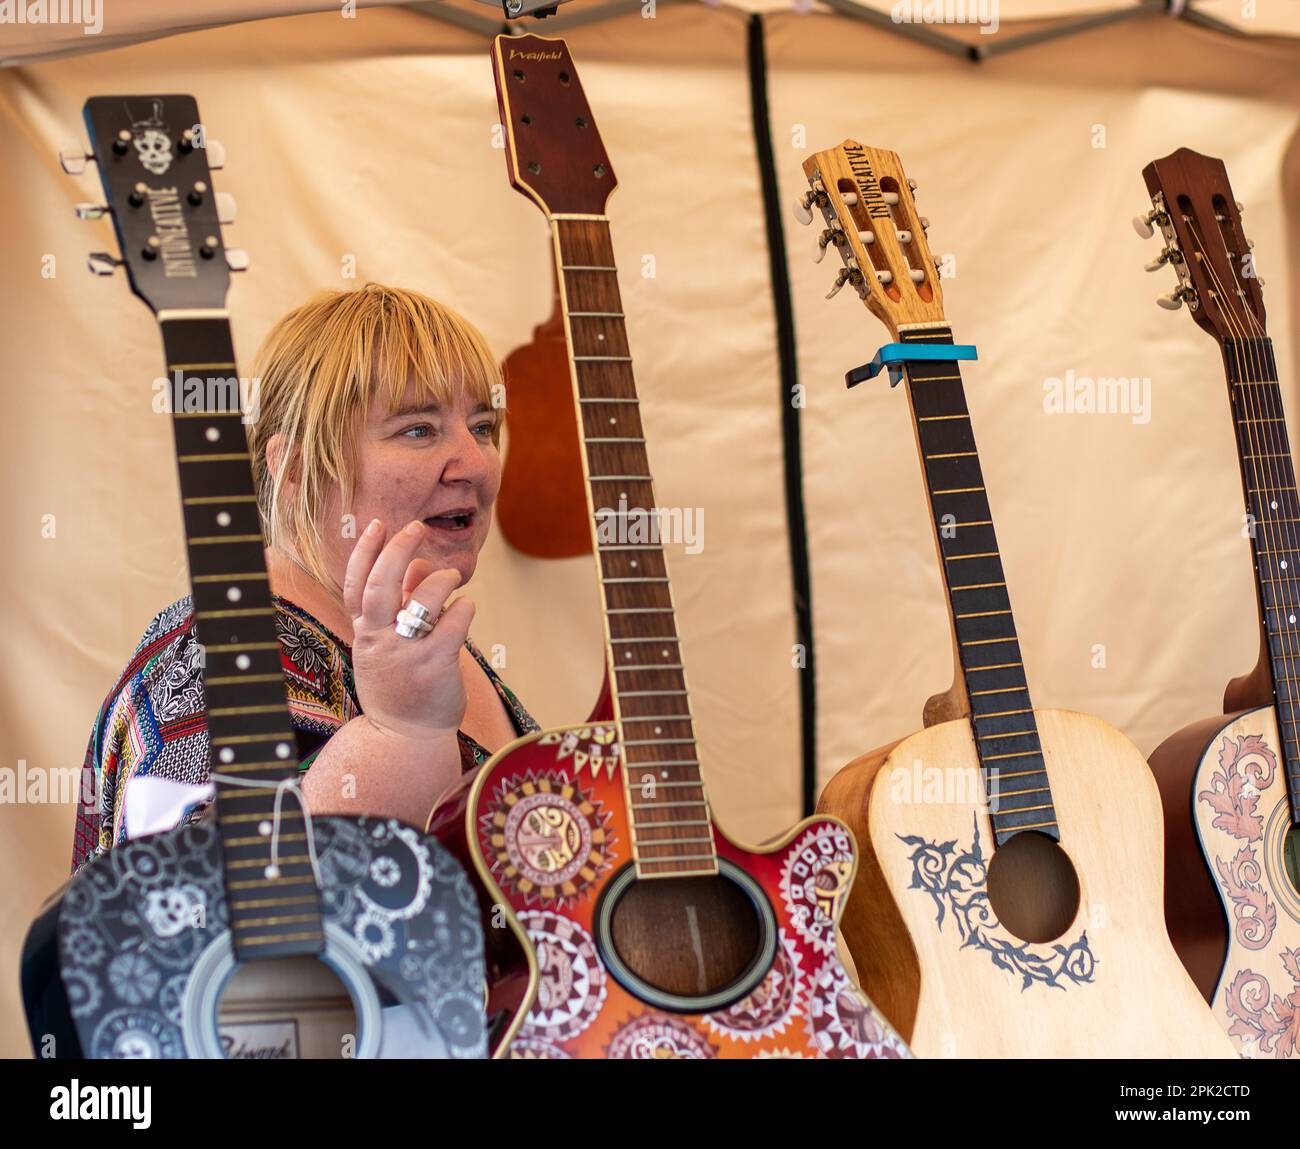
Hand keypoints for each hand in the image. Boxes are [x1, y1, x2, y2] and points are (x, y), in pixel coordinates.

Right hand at [343, 518, 474, 742]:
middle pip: (382, 584)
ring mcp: (407, 654)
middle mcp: (381, 641)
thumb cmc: (400, 685)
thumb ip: (400, 605)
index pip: (356, 584)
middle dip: (398, 548)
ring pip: (423, 599)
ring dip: (442, 578)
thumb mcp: (387, 646)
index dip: (365, 552)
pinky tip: (466, 607)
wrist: (404, 738)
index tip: (377, 525)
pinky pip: (454, 622)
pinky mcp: (436, 666)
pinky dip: (464, 607)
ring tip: (452, 577)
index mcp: (365, 633)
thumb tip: (419, 564)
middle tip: (415, 527)